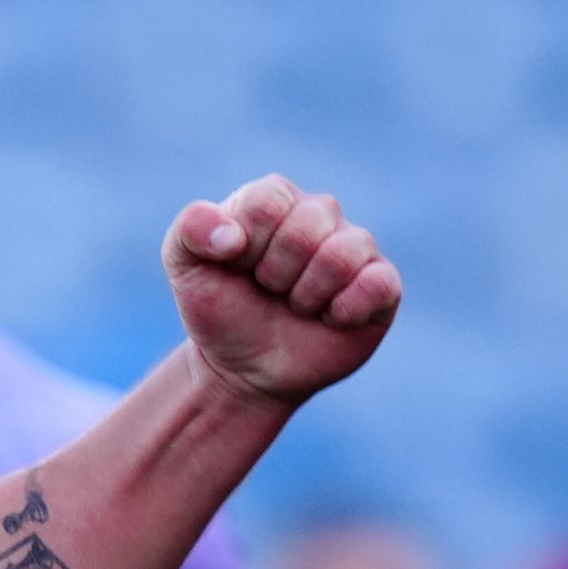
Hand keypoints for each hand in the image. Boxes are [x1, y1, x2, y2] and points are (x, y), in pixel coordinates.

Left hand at [163, 174, 401, 407]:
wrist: (242, 369)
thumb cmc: (219, 308)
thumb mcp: (184, 266)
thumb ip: (190, 230)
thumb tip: (231, 236)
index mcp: (275, 200)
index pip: (267, 202)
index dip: (244, 245)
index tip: (234, 265)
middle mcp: (320, 215)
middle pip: (306, 225)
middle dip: (274, 272)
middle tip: (267, 289)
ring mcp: (356, 248)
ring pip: (342, 254)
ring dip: (305, 294)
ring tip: (295, 305)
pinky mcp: (383, 286)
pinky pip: (378, 283)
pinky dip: (344, 310)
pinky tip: (328, 318)